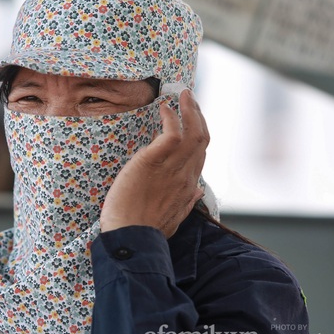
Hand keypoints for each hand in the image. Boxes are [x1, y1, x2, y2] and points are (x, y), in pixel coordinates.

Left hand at [100, 90, 208, 237]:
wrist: (130, 238)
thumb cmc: (145, 232)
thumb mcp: (173, 219)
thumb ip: (187, 202)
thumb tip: (198, 189)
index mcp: (188, 188)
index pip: (200, 156)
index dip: (198, 136)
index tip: (192, 123)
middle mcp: (186, 175)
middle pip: (202, 139)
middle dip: (199, 116)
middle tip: (191, 100)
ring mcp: (172, 168)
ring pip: (193, 132)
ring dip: (190, 109)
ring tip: (183, 95)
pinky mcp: (153, 161)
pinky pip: (172, 133)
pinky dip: (172, 117)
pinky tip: (164, 108)